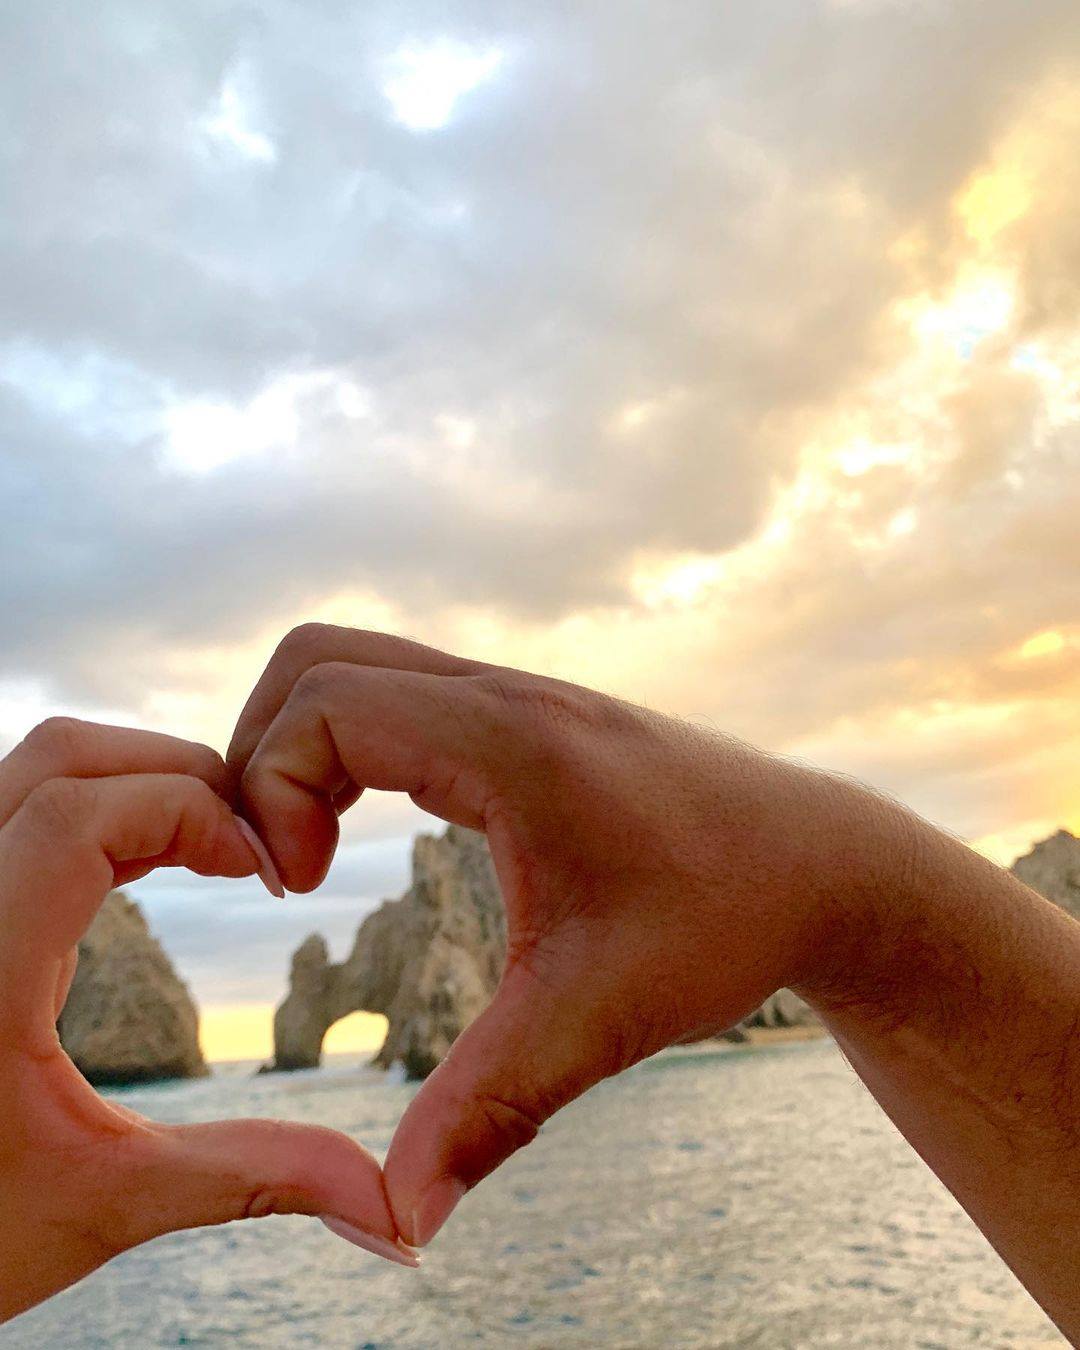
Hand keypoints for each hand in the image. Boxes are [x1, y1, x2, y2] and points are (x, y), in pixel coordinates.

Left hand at [0, 718, 414, 1323]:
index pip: (80, 816)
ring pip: (34, 769)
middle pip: (59, 758)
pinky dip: (99, 807)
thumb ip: (251, 1177)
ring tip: (212, 842)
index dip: (192, 814)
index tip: (262, 872)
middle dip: (176, 772)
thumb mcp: (108, 1203)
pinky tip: (151, 860)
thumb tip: (392, 1210)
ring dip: (137, 779)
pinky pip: (22, 806)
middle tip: (250, 838)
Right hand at [229, 626, 885, 1246]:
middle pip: (318, 658)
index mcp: (510, 741)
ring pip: (360, 667)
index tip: (302, 886)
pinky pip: (406, 693)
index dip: (270, 791)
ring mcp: (521, 695)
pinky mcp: (533, 717)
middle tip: (289, 860)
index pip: (323, 704)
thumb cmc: (726, 921)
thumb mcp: (599, 1020)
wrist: (827, 866)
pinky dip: (358, 745)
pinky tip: (387, 829)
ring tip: (324, 852)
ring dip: (309, 746)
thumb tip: (398, 1220)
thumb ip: (488, 1112)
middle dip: (263, 751)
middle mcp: (506, 695)